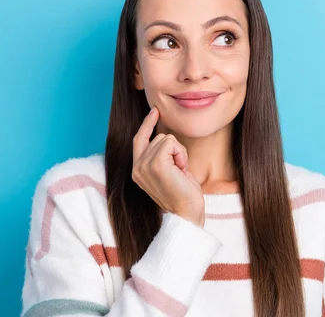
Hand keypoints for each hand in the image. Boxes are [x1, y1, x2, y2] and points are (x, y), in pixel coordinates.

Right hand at [131, 107, 204, 226]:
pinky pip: (171, 143)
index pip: (139, 139)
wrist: (187, 213)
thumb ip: (162, 157)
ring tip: (180, 173)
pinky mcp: (155, 164)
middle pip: (158, 137)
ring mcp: (144, 166)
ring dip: (180, 154)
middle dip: (176, 150)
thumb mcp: (170, 172)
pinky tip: (182, 171)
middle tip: (180, 171)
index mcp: (138, 170)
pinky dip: (182, 154)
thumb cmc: (184, 194)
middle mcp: (137, 168)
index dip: (147, 124)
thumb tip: (166, 138)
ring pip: (166, 139)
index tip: (155, 111)